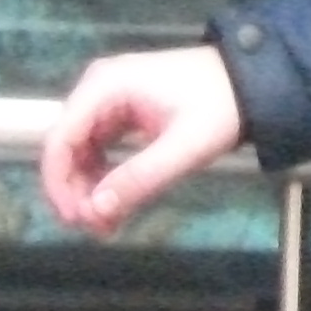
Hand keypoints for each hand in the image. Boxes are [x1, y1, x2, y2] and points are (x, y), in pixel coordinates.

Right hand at [39, 43, 247, 235]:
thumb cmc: (220, 106)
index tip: (75, 219)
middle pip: (66, 147)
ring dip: (87, 189)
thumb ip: (139, 178)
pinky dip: (102, 178)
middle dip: (75, 191)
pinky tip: (115, 204)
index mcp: (105, 86)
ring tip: (107, 224)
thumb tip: (95, 211)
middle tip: (97, 228)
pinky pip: (98, 149)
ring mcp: (108, 99)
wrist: (251, 82)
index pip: (60, 139)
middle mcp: (98, 88)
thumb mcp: (184, 146)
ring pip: (80, 152)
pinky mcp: (121, 112)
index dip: (59, 184)